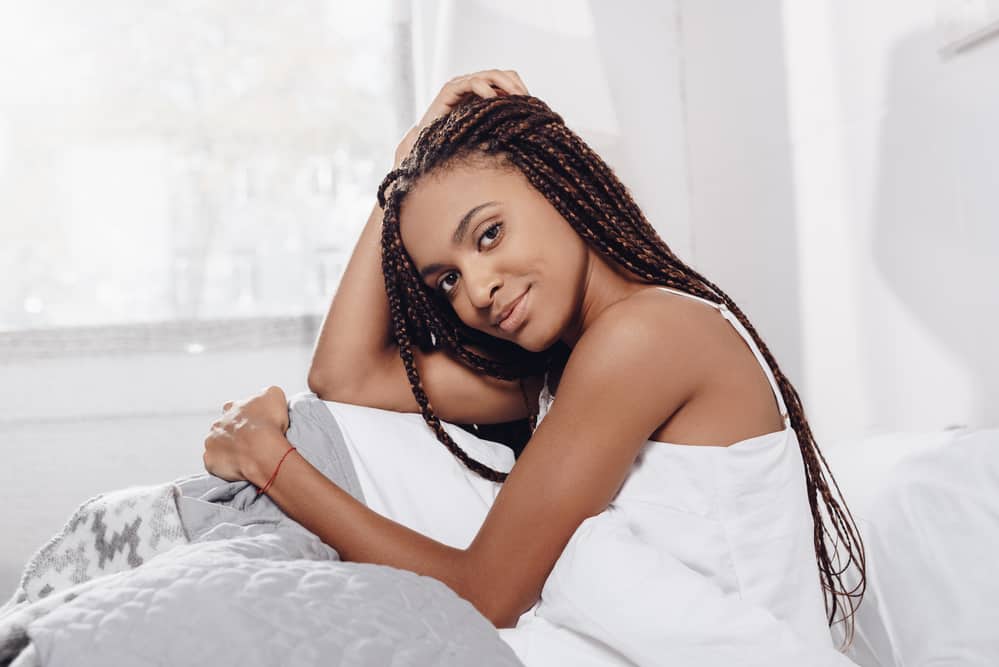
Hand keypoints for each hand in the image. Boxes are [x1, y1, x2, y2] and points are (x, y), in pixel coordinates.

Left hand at [203, 385, 289, 482]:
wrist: (263, 450)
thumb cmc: (269, 424)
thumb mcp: (274, 395)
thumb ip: (266, 393)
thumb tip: (265, 396)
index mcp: (233, 408)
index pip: (232, 407)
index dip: (241, 415)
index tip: (251, 422)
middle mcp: (218, 423)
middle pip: (222, 427)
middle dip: (232, 433)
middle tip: (248, 441)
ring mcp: (211, 442)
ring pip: (216, 445)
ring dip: (227, 449)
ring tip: (244, 456)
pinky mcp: (210, 460)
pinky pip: (214, 463)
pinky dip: (223, 465)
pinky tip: (237, 466)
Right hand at [393, 69, 529, 168]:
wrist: (428, 147)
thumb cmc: (458, 143)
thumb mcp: (487, 132)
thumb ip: (502, 125)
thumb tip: (529, 130)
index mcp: (485, 92)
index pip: (509, 81)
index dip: (522, 90)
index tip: (534, 106)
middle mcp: (474, 84)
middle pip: (503, 75)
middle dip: (517, 86)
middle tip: (527, 100)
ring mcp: (462, 84)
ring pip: (490, 75)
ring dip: (506, 85)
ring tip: (515, 98)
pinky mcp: (450, 89)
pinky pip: (471, 82)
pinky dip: (484, 88)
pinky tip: (492, 99)